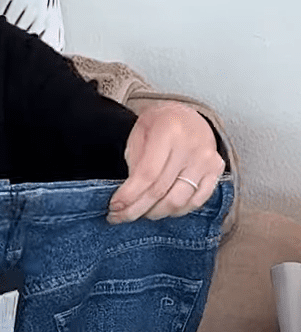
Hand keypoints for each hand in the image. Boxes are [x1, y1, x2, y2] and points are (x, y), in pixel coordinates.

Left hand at [107, 101, 224, 223]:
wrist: (186, 115)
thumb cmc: (158, 125)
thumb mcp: (139, 134)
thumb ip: (135, 164)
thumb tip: (127, 198)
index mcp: (168, 133)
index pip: (147, 175)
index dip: (130, 195)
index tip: (114, 206)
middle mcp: (191, 147)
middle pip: (161, 191)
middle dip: (137, 209)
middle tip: (120, 217)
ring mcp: (207, 160)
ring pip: (179, 201)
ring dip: (156, 213)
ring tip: (139, 213)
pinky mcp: (217, 171)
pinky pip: (197, 201)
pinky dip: (177, 211)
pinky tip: (161, 210)